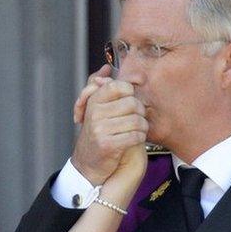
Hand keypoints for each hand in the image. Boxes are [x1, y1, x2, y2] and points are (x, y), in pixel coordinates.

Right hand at [71, 71, 148, 185]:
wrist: (88, 163)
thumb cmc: (97, 133)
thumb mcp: (95, 107)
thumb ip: (101, 86)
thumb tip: (106, 68)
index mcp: (93, 101)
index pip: (119, 86)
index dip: (130, 93)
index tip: (128, 102)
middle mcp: (95, 114)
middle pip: (132, 103)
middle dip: (139, 112)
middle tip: (136, 118)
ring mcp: (100, 130)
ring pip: (136, 120)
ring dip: (142, 127)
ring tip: (138, 130)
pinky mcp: (108, 145)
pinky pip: (135, 136)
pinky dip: (140, 138)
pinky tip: (135, 139)